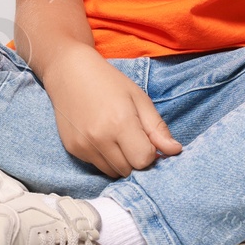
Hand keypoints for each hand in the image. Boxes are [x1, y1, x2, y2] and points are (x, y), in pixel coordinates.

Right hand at [41, 44, 182, 178]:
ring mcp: (83, 145)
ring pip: (112, 172)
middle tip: (131, 137)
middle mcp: (100, 138)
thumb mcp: (139, 98)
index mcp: (120, 123)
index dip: (150, 153)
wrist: (69, 71)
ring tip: (115, 137)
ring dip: (120, 161)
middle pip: (129, 170)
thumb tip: (175, 151)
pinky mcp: (73, 148)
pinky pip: (96, 165)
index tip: (146, 140)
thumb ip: (157, 128)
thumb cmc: (108, 82)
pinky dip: (103, 157)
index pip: (144, 160)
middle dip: (135, 158)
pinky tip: (100, 135)